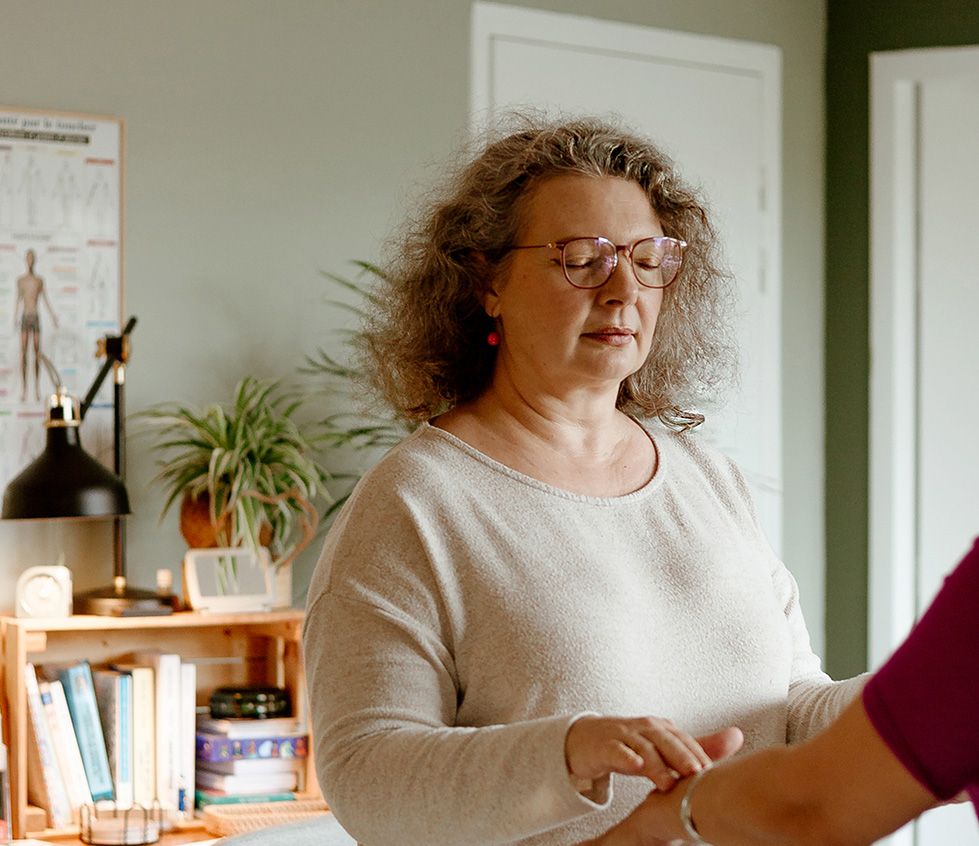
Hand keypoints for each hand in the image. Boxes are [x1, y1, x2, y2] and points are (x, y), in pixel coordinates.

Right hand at [565, 715, 715, 791]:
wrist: (586, 740)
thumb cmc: (630, 745)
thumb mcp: (665, 747)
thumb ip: (699, 745)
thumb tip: (738, 737)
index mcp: (662, 728)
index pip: (684, 740)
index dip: (699, 755)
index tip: (713, 773)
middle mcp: (644, 728)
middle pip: (666, 740)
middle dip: (682, 756)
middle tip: (698, 773)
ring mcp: (623, 735)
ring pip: (643, 747)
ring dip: (656, 764)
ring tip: (667, 782)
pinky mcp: (604, 746)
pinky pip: (616, 750)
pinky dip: (625, 757)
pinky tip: (634, 766)